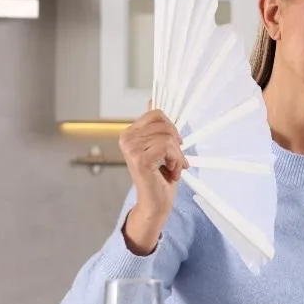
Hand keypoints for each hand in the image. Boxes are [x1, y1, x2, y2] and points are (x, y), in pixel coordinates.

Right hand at [118, 108, 188, 253]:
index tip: (174, 144)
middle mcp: (126, 138)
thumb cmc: (160, 176)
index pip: (157, 113)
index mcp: (130, 133)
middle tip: (173, 160)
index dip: (172, 128)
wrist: (156, 202)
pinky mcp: (140, 159)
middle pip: (165, 124)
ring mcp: (131, 148)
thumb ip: (155, 126)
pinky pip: (168, 147)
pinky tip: (170, 172)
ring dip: (177, 155)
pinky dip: (176, 160)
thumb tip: (152, 100)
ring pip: (168, 137)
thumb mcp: (160, 146)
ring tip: (171, 168)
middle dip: (176, 144)